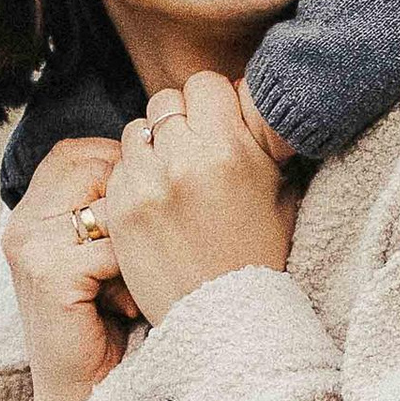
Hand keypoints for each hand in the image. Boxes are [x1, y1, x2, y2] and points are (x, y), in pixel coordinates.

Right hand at [2, 137, 137, 400]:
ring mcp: (30, 245)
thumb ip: (119, 202)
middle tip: (135, 261)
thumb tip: (168, 151)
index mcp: (34, 206)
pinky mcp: (47, 273)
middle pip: (100, 169)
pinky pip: (112, 248)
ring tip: (130, 286)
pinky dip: (131, 278)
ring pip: (114, 206)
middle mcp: (23, 220)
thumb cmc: (114, 319)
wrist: (89, 391)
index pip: (84, 150)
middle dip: (135, 209)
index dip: (127, 174)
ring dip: (137, 247)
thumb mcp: (113, 250)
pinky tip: (125, 307)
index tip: (145, 221)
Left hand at [102, 74, 295, 323]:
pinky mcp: (119, 207)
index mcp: (230, 148)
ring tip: (173, 178)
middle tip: (196, 151)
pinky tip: (156, 204)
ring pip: (136, 129)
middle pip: (166, 100)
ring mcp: (146, 183)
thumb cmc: (260, 253)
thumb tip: (249, 97)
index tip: (219, 122)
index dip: (213, 101)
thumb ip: (260, 138)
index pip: (205, 83)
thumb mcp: (280, 190)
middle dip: (181, 120)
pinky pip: (119, 167)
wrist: (224, 317)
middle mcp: (184, 158)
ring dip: (153, 146)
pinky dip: (134, 177)